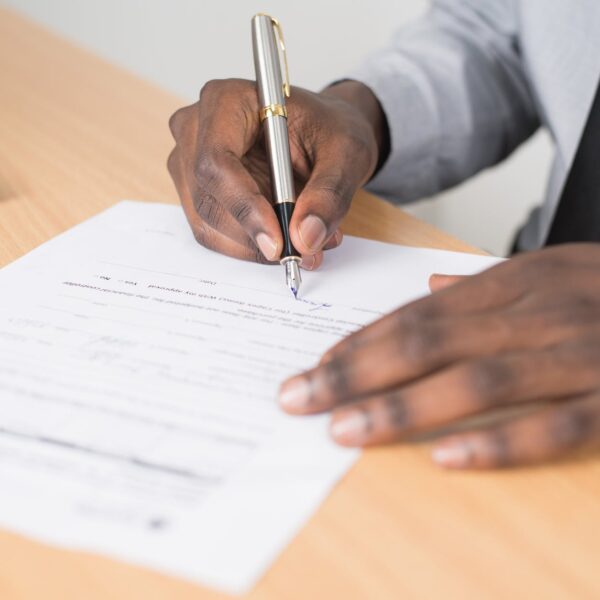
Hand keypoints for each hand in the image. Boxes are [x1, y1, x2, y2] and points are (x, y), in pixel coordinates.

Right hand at [167, 79, 385, 268]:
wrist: (322, 134)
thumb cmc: (329, 130)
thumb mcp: (346, 154)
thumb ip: (329, 194)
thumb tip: (305, 237)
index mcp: (226, 101)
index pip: (217, 162)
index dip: (244, 207)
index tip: (277, 242)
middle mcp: (196, 130)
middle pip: (208, 200)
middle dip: (255, 236)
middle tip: (304, 251)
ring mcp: (190, 164)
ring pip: (209, 224)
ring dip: (256, 246)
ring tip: (306, 242)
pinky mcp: (197, 193)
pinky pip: (215, 234)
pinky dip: (251, 246)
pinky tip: (286, 237)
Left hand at [278, 244, 599, 468]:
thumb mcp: (550, 268)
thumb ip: (485, 283)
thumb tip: (429, 287)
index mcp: (513, 282)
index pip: (415, 313)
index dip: (360, 341)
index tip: (312, 367)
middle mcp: (534, 314)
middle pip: (426, 343)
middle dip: (355, 373)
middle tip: (298, 399)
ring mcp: (575, 357)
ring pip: (474, 383)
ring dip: (403, 408)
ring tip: (344, 432)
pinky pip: (552, 427)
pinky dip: (498, 444)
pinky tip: (444, 459)